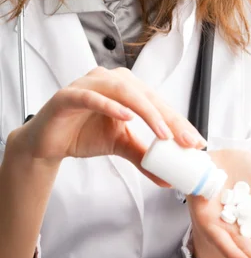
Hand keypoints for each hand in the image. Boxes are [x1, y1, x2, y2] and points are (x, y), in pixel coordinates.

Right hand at [11, 66, 206, 184]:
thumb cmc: (83, 134)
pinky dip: (110, 105)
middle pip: (146, 95)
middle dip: (169, 118)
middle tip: (185, 140)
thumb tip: (167, 177)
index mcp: (126, 87)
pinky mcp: (68, 95)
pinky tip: (126, 116)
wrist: (48, 143)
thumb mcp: (120, 144)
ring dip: (146, 111)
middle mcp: (110, 79)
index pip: (157, 103)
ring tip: (163, 132)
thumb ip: (143, 156)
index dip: (178, 122)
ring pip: (123, 92)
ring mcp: (89, 84)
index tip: (195, 142)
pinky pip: (91, 96)